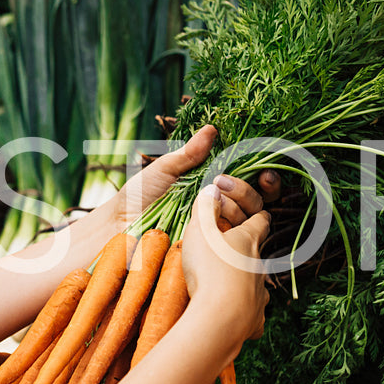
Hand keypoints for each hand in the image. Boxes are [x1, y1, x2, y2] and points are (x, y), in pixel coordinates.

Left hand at [107, 125, 277, 229]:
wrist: (119, 226)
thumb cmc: (138, 196)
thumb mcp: (165, 169)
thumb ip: (189, 153)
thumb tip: (211, 129)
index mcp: (214, 188)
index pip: (251, 183)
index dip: (264, 179)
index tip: (264, 173)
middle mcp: (221, 211)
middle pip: (257, 203)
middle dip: (250, 191)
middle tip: (221, 183)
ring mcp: (217, 234)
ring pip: (249, 224)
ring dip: (237, 207)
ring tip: (211, 201)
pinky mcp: (208, 254)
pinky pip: (232, 246)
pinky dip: (229, 231)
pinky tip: (217, 221)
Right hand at [181, 184, 270, 346]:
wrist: (221, 319)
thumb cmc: (210, 269)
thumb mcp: (200, 231)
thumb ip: (205, 208)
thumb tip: (212, 190)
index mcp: (248, 241)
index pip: (260, 220)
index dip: (255, 215)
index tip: (250, 214)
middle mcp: (259, 266)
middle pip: (257, 252)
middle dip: (244, 250)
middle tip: (223, 251)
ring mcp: (259, 294)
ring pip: (257, 283)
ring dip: (243, 281)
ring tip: (223, 286)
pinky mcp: (255, 320)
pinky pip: (253, 314)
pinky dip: (244, 312)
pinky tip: (233, 316)